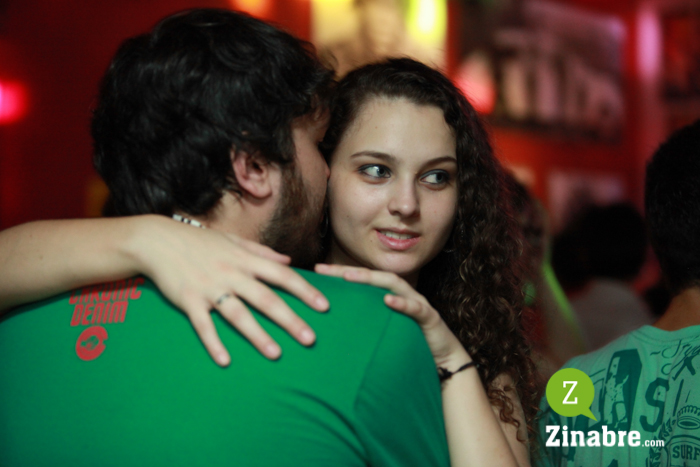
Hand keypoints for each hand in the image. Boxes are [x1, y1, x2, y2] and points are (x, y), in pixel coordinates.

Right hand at [130, 216, 328, 366]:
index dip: (304, 290)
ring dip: (258, 335)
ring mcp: (210, 288)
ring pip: (238, 314)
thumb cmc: (198, 241)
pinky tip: (225, 361)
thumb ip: (261, 252)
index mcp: (244, 260)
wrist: (158, 240)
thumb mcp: (232, 241)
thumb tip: (289, 261)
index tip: (323, 306)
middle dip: (290, 319)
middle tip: (310, 339)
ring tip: (276, 354)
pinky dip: (213, 343)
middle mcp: (231, 273)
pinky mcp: (188, 300)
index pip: (282, 275)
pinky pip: (203, 325)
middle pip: (266, 299)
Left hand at [314, 263, 468, 367]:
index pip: (362, 281)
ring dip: (371, 280)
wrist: (445, 360)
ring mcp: (417, 303)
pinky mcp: (430, 317)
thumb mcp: (383, 335)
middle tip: (324, 270)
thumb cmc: (411, 346)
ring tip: (350, 277)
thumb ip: (365, 328)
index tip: (316, 272)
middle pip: (372, 277)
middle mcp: (402, 295)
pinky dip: (402, 303)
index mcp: (389, 298)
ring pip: (393, 284)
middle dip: (348, 271)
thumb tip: (335, 331)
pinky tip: (388, 301)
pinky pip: (416, 308)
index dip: (339, 274)